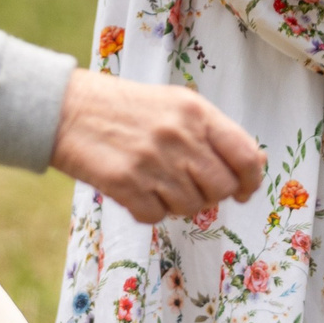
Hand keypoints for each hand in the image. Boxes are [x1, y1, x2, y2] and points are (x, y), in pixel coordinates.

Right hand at [50, 69, 266, 224]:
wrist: (69, 109)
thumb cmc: (128, 108)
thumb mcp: (177, 104)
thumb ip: (214, 132)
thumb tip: (254, 164)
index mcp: (196, 112)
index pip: (244, 155)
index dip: (250, 180)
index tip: (243, 190)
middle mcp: (179, 136)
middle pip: (220, 188)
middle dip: (210, 194)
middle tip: (191, 186)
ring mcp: (152, 161)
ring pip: (190, 207)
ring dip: (178, 203)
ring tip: (159, 182)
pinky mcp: (125, 184)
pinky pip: (156, 217)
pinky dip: (150, 211)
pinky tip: (137, 190)